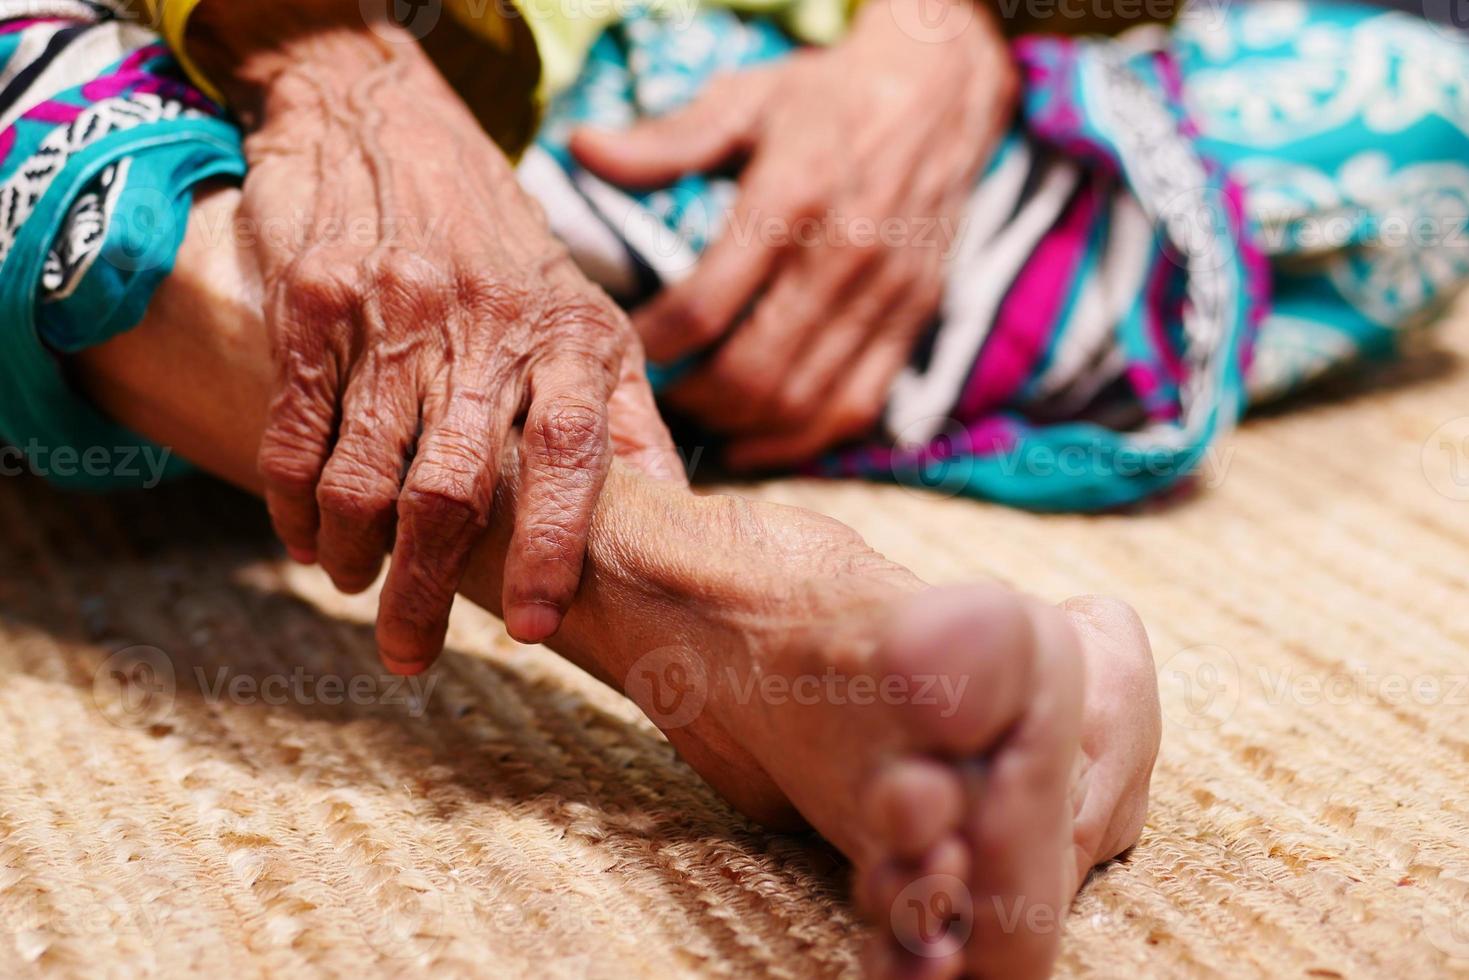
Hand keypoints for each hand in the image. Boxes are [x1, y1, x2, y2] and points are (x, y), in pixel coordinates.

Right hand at [226, 29, 671, 671]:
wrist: (394, 121)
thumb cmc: (507, 246)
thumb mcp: (590, 315)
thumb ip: (624, 418)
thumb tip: (677, 518)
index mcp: (571, 332)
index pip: (568, 453)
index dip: (551, 547)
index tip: (532, 626)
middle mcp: (485, 318)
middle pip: (453, 486)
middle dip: (425, 588)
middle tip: (409, 654)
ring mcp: (393, 305)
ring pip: (365, 470)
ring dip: (354, 552)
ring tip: (357, 584)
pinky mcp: (315, 298)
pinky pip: (297, 427)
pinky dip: (293, 500)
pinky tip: (305, 538)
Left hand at [571, 0, 1015, 467]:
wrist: (939, 94)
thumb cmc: (825, 99)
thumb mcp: (743, 99)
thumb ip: (665, 139)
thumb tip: (581, 151)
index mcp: (792, 198)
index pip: (705, 304)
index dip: (653, 343)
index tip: (621, 346)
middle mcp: (845, 256)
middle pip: (753, 371)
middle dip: (691, 399)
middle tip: (655, 396)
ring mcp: (886, 297)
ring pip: (801, 403)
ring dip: (739, 427)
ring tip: (696, 417)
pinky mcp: (913, 323)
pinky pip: (853, 410)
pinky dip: (798, 442)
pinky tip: (752, 440)